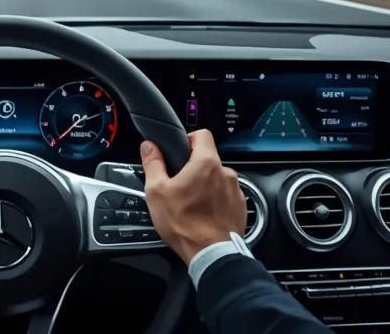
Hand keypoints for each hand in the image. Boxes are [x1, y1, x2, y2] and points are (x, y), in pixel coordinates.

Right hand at [140, 129, 246, 264]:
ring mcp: (236, 190)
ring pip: (217, 179)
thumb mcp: (157, 191)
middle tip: (178, 184)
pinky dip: (215, 201)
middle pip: (208, 159)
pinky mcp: (241, 207)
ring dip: (205, 185)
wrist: (211, 254)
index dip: (188, 139)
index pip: (202, 134)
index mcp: (206, 163)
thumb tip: (149, 146)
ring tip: (191, 203)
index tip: (178, 152)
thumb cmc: (184, 223)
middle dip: (193, 168)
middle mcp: (226, 172)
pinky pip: (226, 196)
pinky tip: (204, 214)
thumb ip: (153, 164)